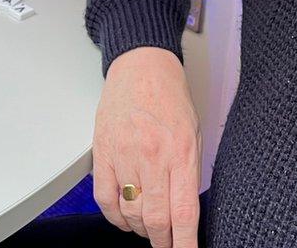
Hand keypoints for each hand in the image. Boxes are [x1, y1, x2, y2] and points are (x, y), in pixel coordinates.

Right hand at [92, 46, 203, 247]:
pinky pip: (104, 199)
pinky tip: (124, 217)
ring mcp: (124, 155)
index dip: (185, 243)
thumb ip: (190, 172)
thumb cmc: (170, 96)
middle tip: (166, 244)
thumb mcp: (194, 132)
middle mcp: (153, 156)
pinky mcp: (102, 153)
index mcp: (181, 152)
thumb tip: (186, 212)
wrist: (141, 66)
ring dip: (140, 229)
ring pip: (130, 213)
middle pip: (155, 220)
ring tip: (147, 227)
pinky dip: (115, 217)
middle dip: (162, 242)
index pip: (184, 213)